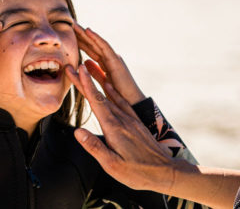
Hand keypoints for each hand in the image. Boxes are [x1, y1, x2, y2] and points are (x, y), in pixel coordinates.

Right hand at [66, 64, 178, 192]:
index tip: (78, 70)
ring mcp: (130, 120)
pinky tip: (109, 88)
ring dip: (98, 84)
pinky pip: (122, 102)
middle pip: (100, 96)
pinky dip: (113, 92)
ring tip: (88, 72)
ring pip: (111, 98)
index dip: (86, 85)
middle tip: (75, 68)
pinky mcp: (136, 123)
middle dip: (86, 81)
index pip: (97, 102)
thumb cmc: (137, 172)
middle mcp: (123, 120)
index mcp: (114, 129)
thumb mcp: (112, 165)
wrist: (165, 171)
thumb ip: (95, 147)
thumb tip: (77, 132)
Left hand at [74, 24, 145, 104]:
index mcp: (106, 63)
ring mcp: (114, 58)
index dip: (80, 41)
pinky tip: (87, 30)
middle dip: (81, 34)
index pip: (91, 49)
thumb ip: (95, 71)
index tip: (69, 34)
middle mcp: (110, 58)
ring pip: (97, 42)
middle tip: (69, 23)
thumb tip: (86, 61)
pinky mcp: (116, 61)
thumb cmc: (119, 94)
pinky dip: (96, 38)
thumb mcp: (103, 80)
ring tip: (74, 24)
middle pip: (93, 44)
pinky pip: (105, 47)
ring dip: (85, 33)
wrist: (132, 102)